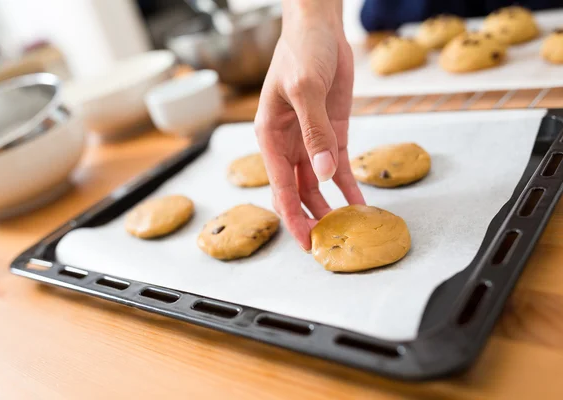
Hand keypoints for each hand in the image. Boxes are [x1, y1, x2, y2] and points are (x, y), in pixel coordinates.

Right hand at [255, 0, 364, 249]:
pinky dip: (348, 186)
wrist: (319, 29)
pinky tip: (360, 203)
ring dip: (329, 207)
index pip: (280, 188)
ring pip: (317, 185)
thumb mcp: (305, 89)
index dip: (293, 218)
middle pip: (297, 193)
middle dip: (310, 219)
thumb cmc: (301, 52)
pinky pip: (339, 167)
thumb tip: (323, 175)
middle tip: (328, 246)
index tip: (306, 244)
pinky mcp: (332, 134)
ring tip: (346, 229)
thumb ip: (315, 133)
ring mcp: (311, 141)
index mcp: (270, 137)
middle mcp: (288, 144)